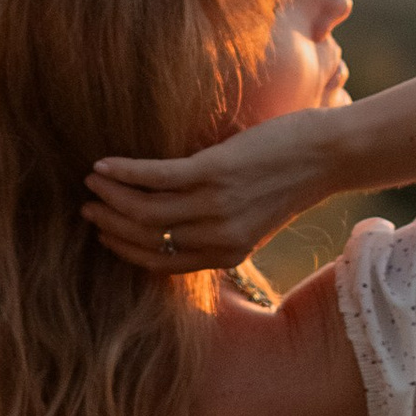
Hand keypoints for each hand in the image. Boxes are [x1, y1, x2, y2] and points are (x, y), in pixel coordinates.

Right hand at [85, 114, 339, 274]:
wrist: (328, 154)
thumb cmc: (290, 178)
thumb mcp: (254, 216)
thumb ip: (218, 226)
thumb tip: (175, 215)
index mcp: (227, 253)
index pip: (161, 261)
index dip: (127, 249)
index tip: (105, 233)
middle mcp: (218, 237)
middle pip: (147, 237)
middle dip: (111, 224)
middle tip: (88, 208)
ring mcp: (215, 206)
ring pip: (145, 210)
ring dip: (111, 196)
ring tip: (92, 181)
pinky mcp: (213, 173)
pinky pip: (154, 178)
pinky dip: (123, 172)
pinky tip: (103, 165)